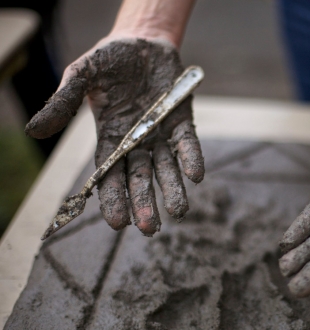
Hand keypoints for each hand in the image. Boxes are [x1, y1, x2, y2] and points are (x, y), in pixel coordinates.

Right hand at [25, 37, 203, 234]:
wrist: (143, 42)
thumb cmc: (109, 60)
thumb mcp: (82, 75)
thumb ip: (63, 102)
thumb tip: (35, 130)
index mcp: (110, 138)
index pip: (110, 175)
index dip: (114, 198)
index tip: (118, 223)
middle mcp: (136, 142)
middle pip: (140, 178)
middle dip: (144, 202)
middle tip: (149, 229)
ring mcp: (161, 133)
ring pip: (166, 168)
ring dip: (172, 189)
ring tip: (179, 212)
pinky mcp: (182, 120)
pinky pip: (187, 144)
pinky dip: (191, 158)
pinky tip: (195, 175)